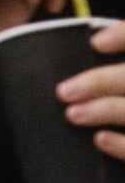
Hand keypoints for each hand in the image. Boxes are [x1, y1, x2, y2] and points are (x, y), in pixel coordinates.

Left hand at [57, 21, 124, 159]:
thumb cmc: (122, 90)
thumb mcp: (123, 76)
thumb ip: (121, 65)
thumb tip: (96, 48)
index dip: (124, 36)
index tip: (95, 43)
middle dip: (103, 82)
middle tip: (65, 91)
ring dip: (107, 110)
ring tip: (73, 114)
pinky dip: (124, 145)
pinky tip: (100, 140)